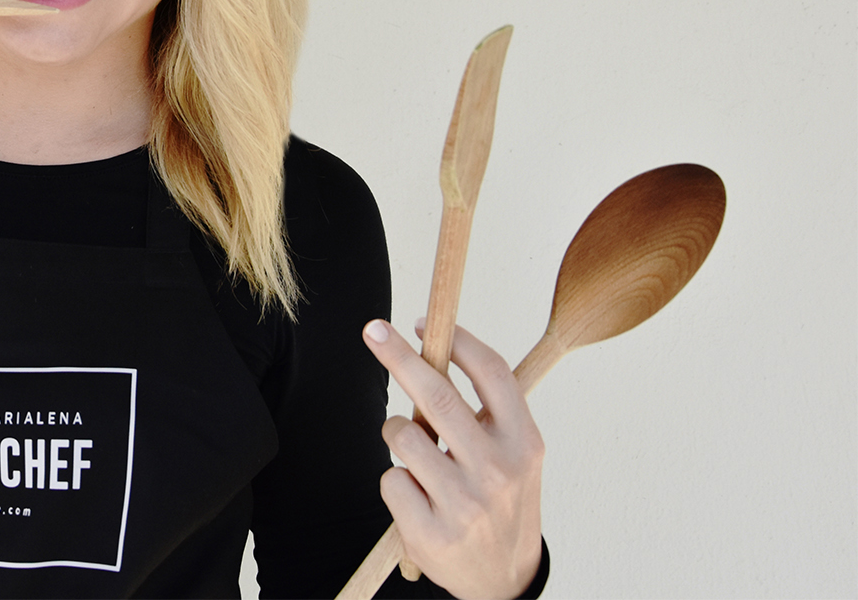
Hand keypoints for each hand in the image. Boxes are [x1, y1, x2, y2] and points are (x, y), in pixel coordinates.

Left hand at [362, 318, 543, 598]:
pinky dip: (397, 483)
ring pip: (403, 435)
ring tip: (419, 458)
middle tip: (373, 330)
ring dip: (398, 434)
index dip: (456, 340)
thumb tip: (435, 350)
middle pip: (437, 393)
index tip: (422, 323)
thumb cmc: (502, 502)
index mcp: (523, 442)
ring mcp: (465, 504)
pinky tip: (420, 501)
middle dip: (399, 355)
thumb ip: (485, 411)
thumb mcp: (514, 455)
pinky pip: (390, 480)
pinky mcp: (432, 533)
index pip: (492, 373)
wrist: (505, 580)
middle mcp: (498, 470)